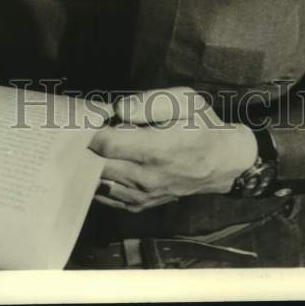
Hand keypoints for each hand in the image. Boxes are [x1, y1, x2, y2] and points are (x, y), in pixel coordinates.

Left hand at [88, 87, 257, 212]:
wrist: (224, 161)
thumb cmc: (202, 125)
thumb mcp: (184, 101)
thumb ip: (149, 102)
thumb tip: (117, 110)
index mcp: (155, 149)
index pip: (106, 144)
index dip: (90, 129)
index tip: (86, 118)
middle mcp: (145, 177)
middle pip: (97, 166)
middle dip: (84, 148)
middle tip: (80, 131)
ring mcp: (142, 195)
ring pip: (98, 184)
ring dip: (89, 166)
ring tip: (88, 147)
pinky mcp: (141, 205)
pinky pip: (107, 198)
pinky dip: (98, 182)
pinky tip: (101, 165)